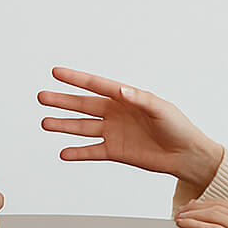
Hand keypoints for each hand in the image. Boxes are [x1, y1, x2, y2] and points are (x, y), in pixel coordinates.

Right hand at [38, 67, 223, 190]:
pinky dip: (78, 153)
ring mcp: (113, 132)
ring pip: (82, 127)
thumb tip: (121, 90)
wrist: (185, 155)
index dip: (75, 79)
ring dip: (64, 125)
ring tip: (45, 123)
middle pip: (83, 105)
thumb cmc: (177, 126)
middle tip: (42, 96)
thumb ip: (139, 99)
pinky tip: (63, 152)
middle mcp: (115, 113)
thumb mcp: (160, 109)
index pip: (96, 85)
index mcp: (125, 98)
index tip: (56, 72)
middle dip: (62, 101)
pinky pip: (91, 151)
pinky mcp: (115, 152)